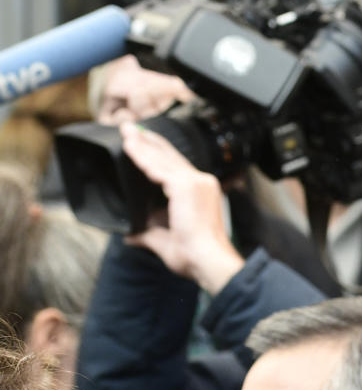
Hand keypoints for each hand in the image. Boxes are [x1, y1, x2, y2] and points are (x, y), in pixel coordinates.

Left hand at [119, 123, 245, 291]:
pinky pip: (157, 167)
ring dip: (141, 143)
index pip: (177, 167)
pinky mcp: (185, 186)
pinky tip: (128, 146)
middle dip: (148, 141)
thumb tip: (130, 235)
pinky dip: (141, 156)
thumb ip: (147, 234)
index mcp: (201, 193)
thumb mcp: (165, 241)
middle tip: (130, 128)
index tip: (142, 143)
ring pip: (162, 158)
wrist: (208, 261)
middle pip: (170, 156)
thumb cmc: (194, 256)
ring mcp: (195, 183)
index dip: (158, 154)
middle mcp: (202, 183)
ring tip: (125, 130)